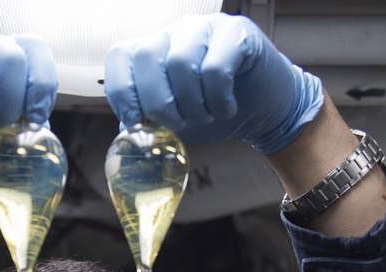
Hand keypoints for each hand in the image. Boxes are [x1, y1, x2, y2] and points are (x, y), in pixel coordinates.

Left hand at [104, 13, 322, 153]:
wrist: (265, 110)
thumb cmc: (217, 112)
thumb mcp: (175, 120)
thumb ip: (150, 119)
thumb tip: (129, 130)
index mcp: (155, 50)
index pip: (120, 56)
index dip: (122, 92)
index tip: (135, 122)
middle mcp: (176, 31)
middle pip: (146, 57)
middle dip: (158, 103)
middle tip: (177, 125)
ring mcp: (207, 27)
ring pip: (180, 62)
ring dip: (192, 103)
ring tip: (206, 115)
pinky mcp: (237, 33)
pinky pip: (215, 67)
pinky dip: (218, 98)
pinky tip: (226, 107)